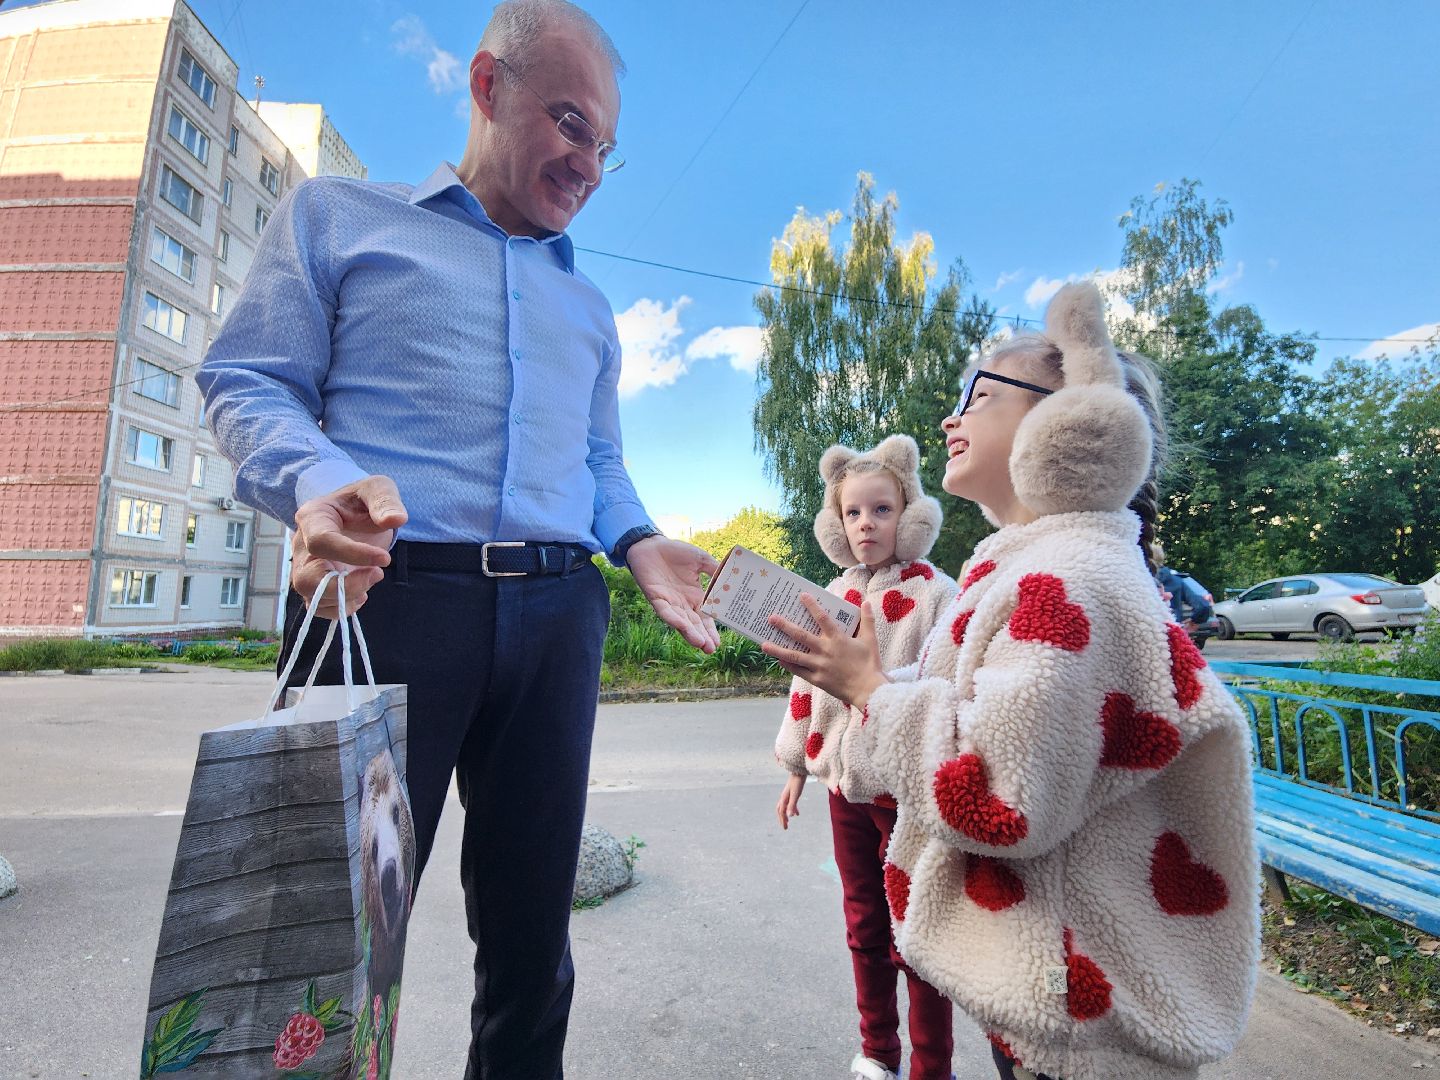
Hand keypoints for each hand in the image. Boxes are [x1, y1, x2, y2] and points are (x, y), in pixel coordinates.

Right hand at [292, 475, 407, 618]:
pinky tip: (363, 594)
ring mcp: (306, 566)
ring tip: (372, 579)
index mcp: (312, 517)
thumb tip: (395, 519)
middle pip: (307, 578)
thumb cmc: (362, 500)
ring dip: (345, 599)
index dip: (353, 554)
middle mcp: (302, 545)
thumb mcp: (377, 489)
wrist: (353, 512)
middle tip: (377, 574)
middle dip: (345, 585)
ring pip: (311, 596)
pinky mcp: (316, 583)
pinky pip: (319, 606)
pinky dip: (342, 608)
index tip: (385, 559)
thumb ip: (385, 501)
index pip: (321, 541)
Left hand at [627, 536, 720, 652]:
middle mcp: (683, 603)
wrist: (652, 544)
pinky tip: (682, 626)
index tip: (719, 643)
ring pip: (681, 622)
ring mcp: (670, 602)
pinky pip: (665, 611)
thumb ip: (715, 569)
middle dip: (702, 637)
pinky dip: (673, 618)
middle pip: (694, 625)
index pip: (705, 618)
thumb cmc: (676, 552)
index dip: (711, 631)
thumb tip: (734, 577)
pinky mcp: (656, 598)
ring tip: (700, 644)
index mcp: (695, 596)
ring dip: (689, 633)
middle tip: (711, 650)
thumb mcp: (701, 560)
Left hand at [762, 595, 887, 710]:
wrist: (868, 690)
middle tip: (771, 618)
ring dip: (778, 649)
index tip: (801, 596)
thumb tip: (866, 602)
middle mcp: (825, 650)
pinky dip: (788, 665)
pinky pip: (798, 671)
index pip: (822, 618)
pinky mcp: (816, 679)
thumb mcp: (870, 640)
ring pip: (794, 656)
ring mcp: (819, 666)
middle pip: (801, 635)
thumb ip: (867, 620)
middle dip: (785, 626)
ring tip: (763, 644)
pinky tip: (778, 659)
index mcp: (838, 639)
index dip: (812, 606)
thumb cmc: (870, 664)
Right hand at [776, 773, 805, 829]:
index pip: (781, 812)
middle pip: (780, 810)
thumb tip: (789, 816)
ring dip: (786, 814)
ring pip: (784, 807)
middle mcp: (784, 797)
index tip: (785, 828)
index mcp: (784, 798)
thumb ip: (792, 805)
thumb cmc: (798, 783)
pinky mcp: (792, 793)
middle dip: (782, 819)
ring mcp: (787, 795)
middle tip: (785, 827)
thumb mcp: (796, 795)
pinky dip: (792, 809)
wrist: (799, 771)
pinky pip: (790, 803)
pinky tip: (797, 813)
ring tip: (789, 821)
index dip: (783, 820)